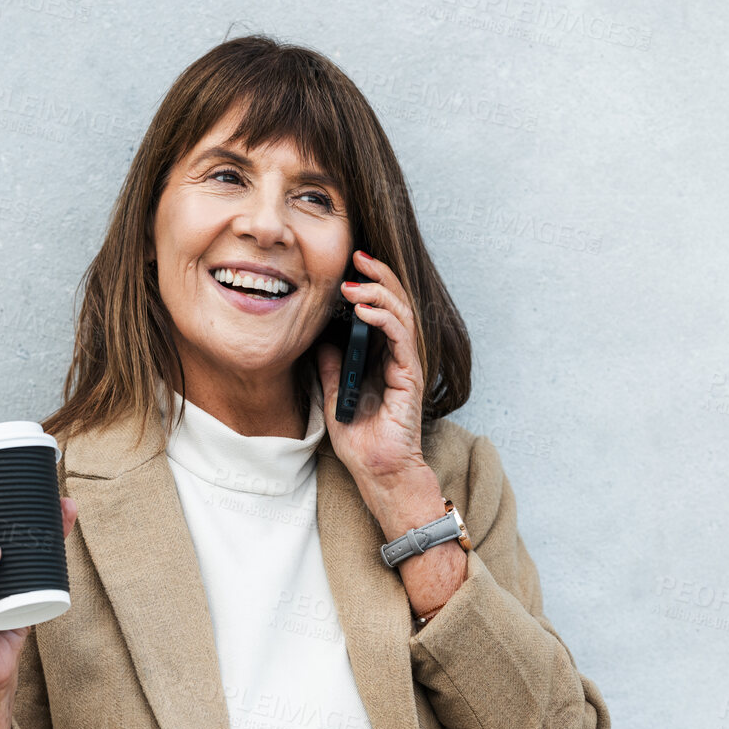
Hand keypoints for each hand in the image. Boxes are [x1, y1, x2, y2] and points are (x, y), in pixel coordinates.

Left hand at [316, 248, 431, 490]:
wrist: (377, 471)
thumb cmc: (361, 440)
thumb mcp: (335, 395)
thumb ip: (332, 367)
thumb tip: (319, 340)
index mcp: (381, 357)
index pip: (381, 309)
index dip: (369, 284)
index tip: (349, 267)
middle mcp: (396, 356)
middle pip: (395, 302)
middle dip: (378, 275)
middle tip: (358, 257)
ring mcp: (405, 364)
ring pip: (401, 313)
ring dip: (378, 293)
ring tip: (354, 284)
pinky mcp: (409, 376)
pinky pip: (400, 338)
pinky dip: (383, 319)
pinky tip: (363, 311)